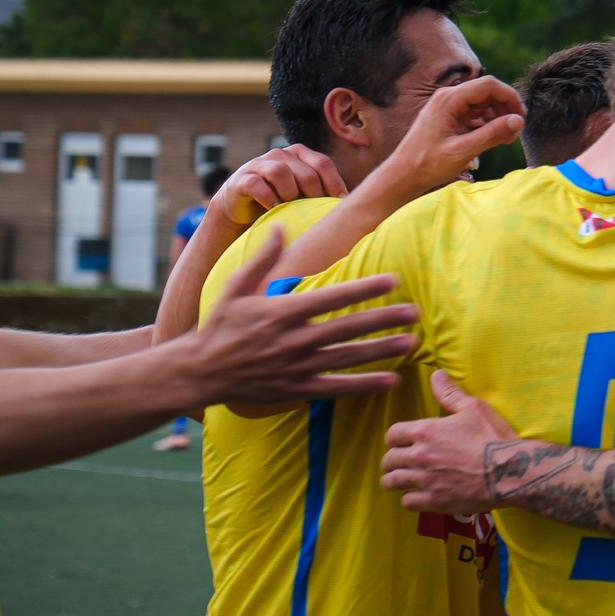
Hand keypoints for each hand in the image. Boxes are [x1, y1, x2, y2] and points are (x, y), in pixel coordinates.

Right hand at [181, 226, 418, 405]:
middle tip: (414, 312)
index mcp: (281, 311)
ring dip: (382, 350)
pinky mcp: (298, 389)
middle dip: (384, 319)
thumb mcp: (235, 288)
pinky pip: (338, 388)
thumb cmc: (219, 326)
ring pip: (349, 357)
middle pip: (348, 327)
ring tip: (411, 342)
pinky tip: (390, 380)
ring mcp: (297, 366)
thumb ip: (262, 258)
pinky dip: (365, 385)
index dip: (364, 288)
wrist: (200, 371)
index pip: (332, 297)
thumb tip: (281, 227)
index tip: (392, 280)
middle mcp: (294, 339)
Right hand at [213, 145, 347, 225]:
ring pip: (281, 172)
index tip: (340, 204)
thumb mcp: (304, 196)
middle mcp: (280, 155)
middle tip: (314, 212)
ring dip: (290, 194)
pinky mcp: (241, 179)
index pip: (323, 164)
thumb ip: (322, 194)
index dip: (334, 184)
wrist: (242, 212)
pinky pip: (257, 185)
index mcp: (299, 155)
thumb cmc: (280, 205)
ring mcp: (259, 164)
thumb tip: (352, 205)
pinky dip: (268, 199)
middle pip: (305, 171)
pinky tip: (274, 210)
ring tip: (291, 210)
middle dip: (313, 194)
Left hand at [382, 370, 517, 514]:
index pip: (392, 435)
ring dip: (395, 480)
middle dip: (392, 460)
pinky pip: (408, 502)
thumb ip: (450, 393)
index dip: (395, 438)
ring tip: (401, 480)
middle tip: (399, 463)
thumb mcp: (473, 408)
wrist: (510, 470)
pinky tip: (418, 495)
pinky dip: (410, 499)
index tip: (400, 442)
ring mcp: (426, 481)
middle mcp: (420, 456)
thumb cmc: (493, 437)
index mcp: (426, 431)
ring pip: (393, 482)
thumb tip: (436, 374)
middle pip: (389, 460)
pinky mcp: (435, 501)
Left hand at [388, 76, 525, 191]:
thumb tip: (519, 121)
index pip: (488, 85)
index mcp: (449, 99)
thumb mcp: (463, 151)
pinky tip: (492, 138)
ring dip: (497, 117)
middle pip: (486, 92)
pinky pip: (473, 113)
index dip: (509, 97)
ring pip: (481, 103)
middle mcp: (448, 97)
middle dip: (504, 108)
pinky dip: (486, 123)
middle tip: (515, 131)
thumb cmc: (428, 164)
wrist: (403, 174)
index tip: (522, 117)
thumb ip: (492, 134)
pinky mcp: (448, 117)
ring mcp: (447, 106)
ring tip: (506, 138)